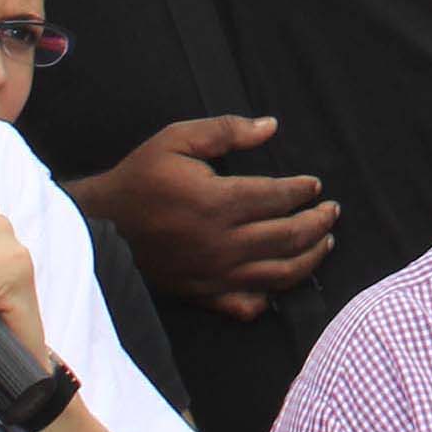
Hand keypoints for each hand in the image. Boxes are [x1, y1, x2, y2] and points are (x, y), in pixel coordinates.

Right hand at [75, 115, 335, 320]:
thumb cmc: (140, 178)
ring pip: (280, 274)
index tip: (315, 185)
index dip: (303, 191)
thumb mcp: (176, 139)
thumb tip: (271, 126)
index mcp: (218, 202)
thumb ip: (226, 130)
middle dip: (318, 223)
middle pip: (289, 237)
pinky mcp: (204, 295)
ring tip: (325, 243)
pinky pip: (247, 305)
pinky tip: (282, 283)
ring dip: (311, 258)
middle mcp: (223, 243)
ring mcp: (216, 274)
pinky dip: (271, 297)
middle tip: (332, 212)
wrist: (100, 225)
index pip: (279, 198)